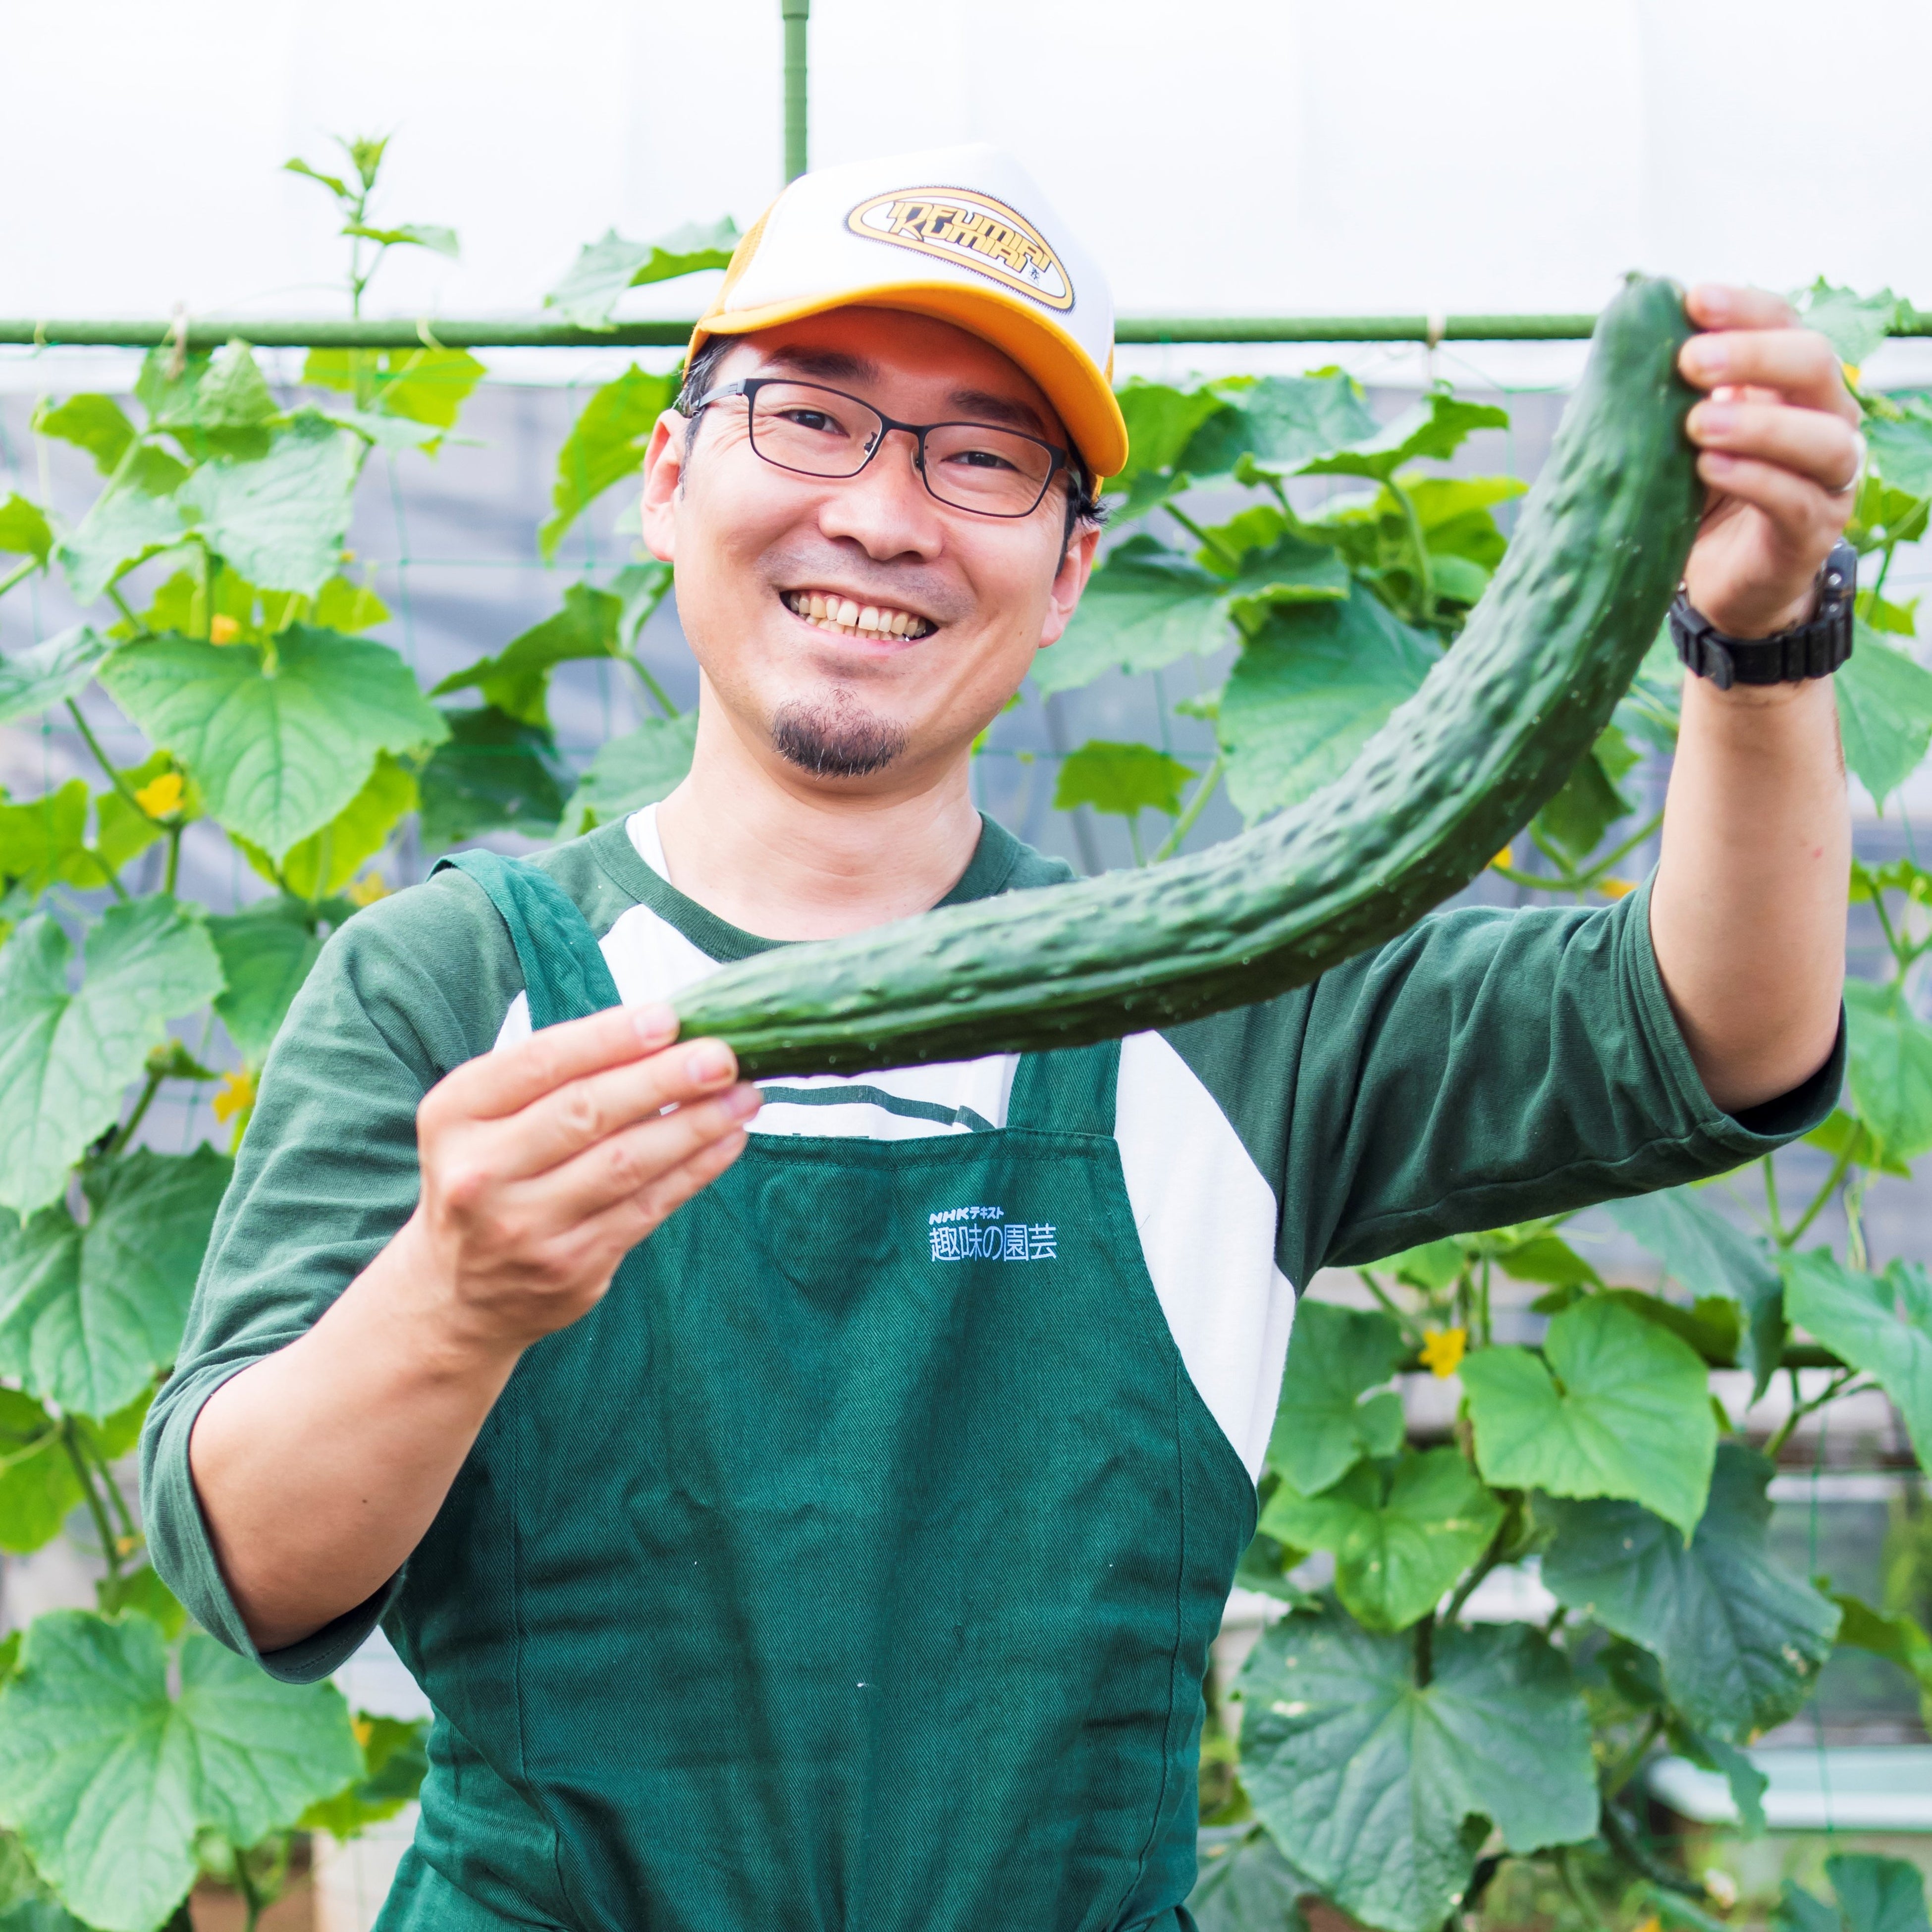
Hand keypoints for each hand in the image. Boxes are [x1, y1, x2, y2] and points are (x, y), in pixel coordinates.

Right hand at [399, 1003, 759, 1354]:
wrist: (459, 1295)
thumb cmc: (489, 1176)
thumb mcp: (485, 1118)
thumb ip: (554, 1076)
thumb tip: (660, 1030)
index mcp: (455, 1115)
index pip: (540, 1063)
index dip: (608, 1037)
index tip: (668, 1018)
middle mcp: (481, 1172)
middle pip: (587, 1111)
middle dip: (663, 1078)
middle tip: (721, 1056)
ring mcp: (526, 1226)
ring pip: (626, 1163)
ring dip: (694, 1124)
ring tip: (743, 1096)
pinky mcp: (571, 1266)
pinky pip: (647, 1208)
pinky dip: (695, 1170)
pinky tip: (728, 1141)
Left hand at [1677, 284, 1863, 640]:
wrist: (1719, 583)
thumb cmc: (1696, 498)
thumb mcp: (1674, 441)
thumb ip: (1663, 397)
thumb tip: (1620, 337)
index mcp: (1789, 384)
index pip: (1784, 324)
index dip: (1744, 308)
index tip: (1692, 300)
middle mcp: (1823, 419)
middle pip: (1814, 365)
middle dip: (1752, 355)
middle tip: (1689, 360)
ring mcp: (1827, 477)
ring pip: (1820, 435)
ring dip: (1758, 423)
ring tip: (1697, 424)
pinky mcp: (1813, 531)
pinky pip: (1796, 499)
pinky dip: (1753, 479)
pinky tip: (1709, 468)